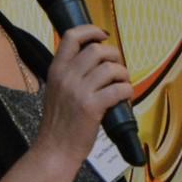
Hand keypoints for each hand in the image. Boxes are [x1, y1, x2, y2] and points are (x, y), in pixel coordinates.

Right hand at [31, 24, 130, 165]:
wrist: (54, 150)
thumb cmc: (58, 123)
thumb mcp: (56, 91)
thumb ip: (70, 74)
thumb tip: (96, 61)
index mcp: (56, 70)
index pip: (72, 36)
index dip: (91, 31)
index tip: (102, 36)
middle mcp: (66, 77)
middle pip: (96, 50)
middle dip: (114, 55)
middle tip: (117, 68)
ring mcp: (78, 91)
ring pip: (110, 68)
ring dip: (123, 74)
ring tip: (123, 83)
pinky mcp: (91, 107)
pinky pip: (118, 89)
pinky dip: (127, 90)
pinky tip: (126, 96)